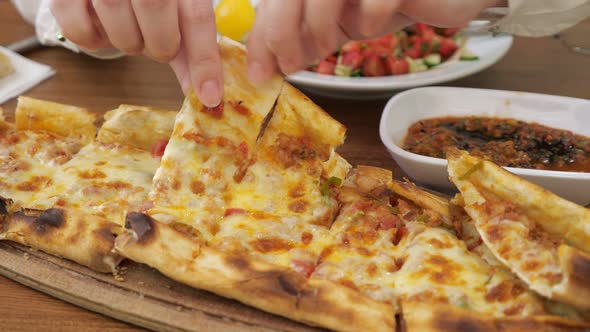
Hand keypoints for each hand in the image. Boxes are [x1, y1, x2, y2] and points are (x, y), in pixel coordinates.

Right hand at [50, 0, 222, 106]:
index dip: (204, 61)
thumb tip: (206, 95)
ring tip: (129, 28)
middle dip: (161, 45)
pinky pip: (79, 30)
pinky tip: (101, 24)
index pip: (198, 17)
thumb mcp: (177, 13)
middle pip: (156, 17)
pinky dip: (92, 39)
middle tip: (157, 44)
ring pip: (118, 23)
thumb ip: (192, 50)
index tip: (209, 96)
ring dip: (128, 41)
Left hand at [246, 0, 505, 82]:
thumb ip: (304, 38)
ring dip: (318, 29)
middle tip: (289, 67)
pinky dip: (367, 21)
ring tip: (329, 46)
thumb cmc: (387, 2)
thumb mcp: (337, 23)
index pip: (272, 2)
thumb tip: (267, 65)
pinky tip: (375, 21)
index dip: (259, 37)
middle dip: (280, 35)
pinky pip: (370, 5)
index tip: (259, 74)